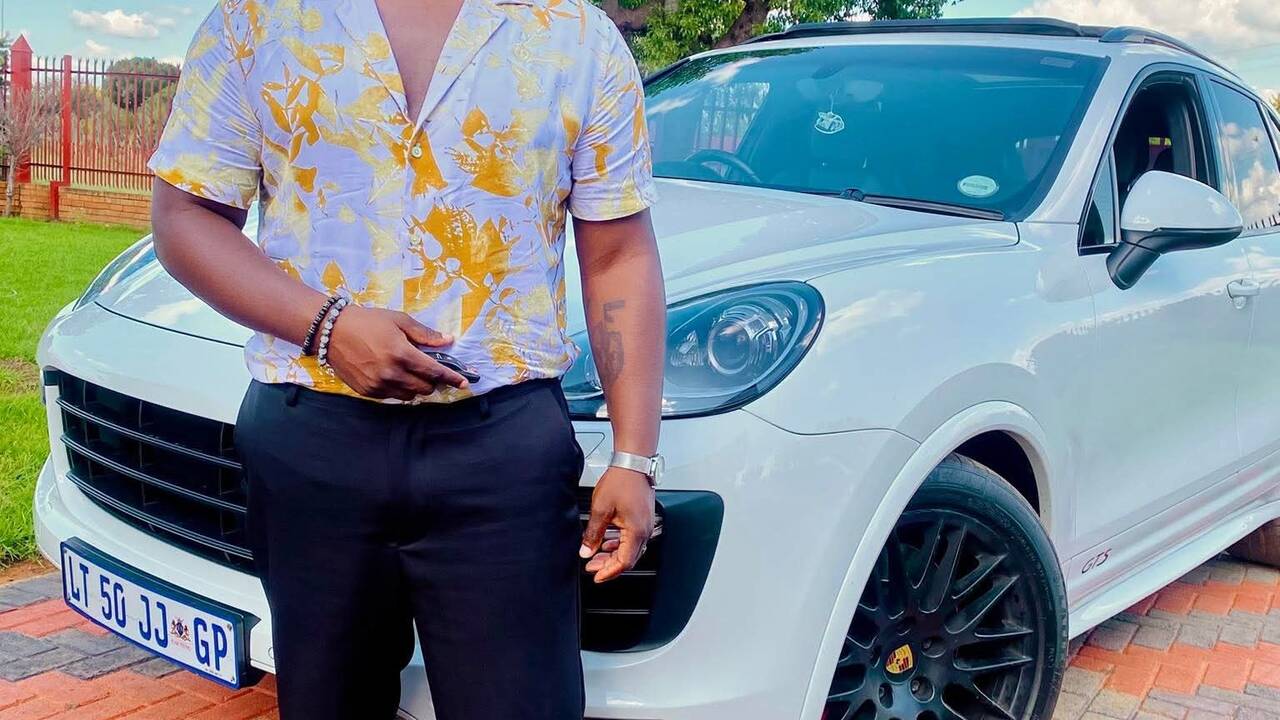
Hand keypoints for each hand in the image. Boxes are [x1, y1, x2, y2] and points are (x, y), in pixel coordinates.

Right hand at [326, 306, 468, 400]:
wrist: (331, 331)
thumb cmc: (368, 322)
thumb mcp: (398, 320)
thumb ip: (424, 334)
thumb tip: (448, 340)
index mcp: (402, 354)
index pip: (434, 372)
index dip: (451, 378)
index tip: (463, 383)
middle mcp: (392, 373)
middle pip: (425, 388)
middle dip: (433, 381)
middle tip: (430, 370)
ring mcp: (378, 385)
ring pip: (410, 396)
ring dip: (417, 387)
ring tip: (411, 373)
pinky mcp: (367, 392)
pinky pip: (393, 396)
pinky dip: (400, 389)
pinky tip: (395, 376)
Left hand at [579, 467, 655, 582]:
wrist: (633, 463)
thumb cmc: (622, 481)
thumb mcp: (601, 509)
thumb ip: (592, 533)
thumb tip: (586, 551)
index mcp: (636, 531)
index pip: (624, 562)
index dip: (609, 572)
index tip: (596, 576)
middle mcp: (645, 530)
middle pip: (628, 558)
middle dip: (608, 565)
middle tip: (592, 566)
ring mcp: (646, 524)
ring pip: (630, 549)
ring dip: (612, 554)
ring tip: (596, 555)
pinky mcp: (643, 518)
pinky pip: (632, 538)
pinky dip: (618, 544)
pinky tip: (607, 542)